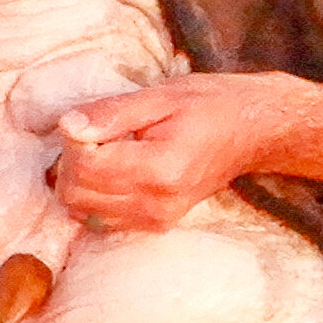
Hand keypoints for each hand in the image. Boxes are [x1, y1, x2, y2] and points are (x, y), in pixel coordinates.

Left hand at [51, 73, 317, 231]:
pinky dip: (95, 196)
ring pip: (83, 211)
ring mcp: (157, 219)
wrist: (255, 131)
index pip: (84, 167)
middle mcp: (156, 204)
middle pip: (76, 195)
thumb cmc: (210, 105)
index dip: (73, 140)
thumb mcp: (160, 96)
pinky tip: (114, 170)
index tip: (89, 120)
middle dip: (71, 162)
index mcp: (158, 169)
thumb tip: (67, 127)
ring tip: (106, 150)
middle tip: (95, 133)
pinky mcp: (157, 225)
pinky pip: (102, 219)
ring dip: (80, 180)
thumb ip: (111, 114)